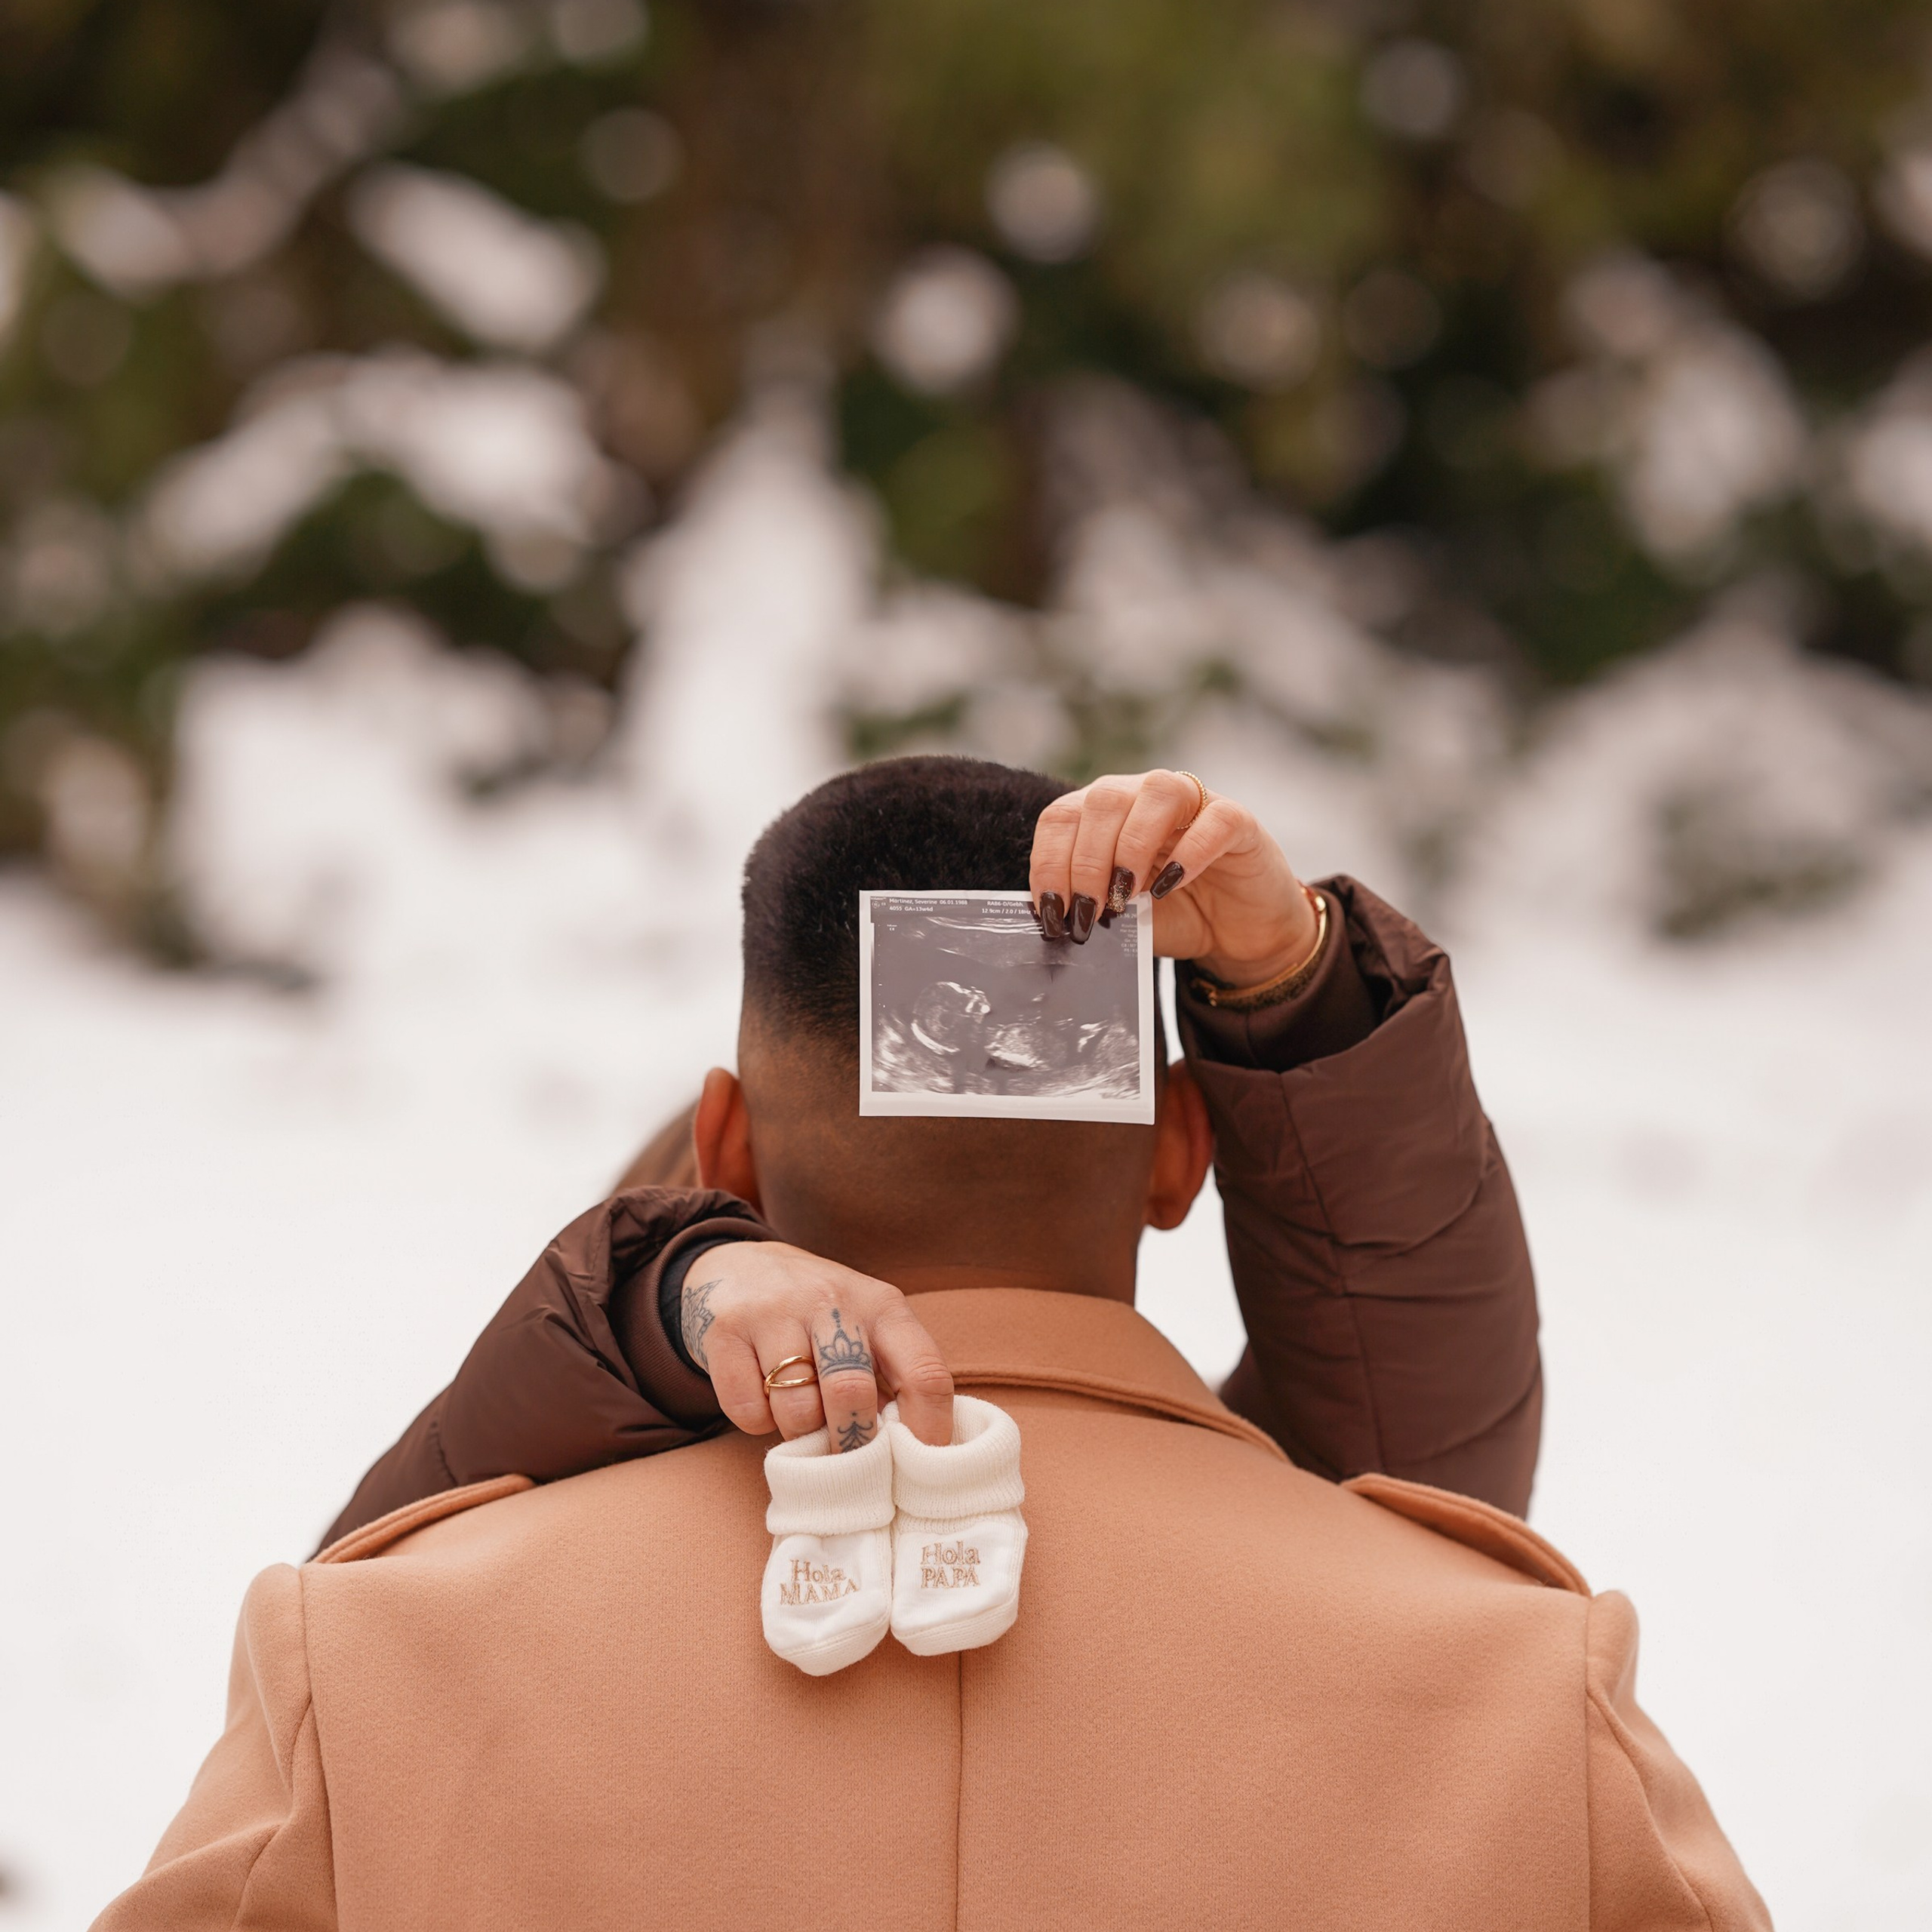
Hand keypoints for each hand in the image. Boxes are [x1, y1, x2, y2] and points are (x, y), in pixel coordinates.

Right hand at [681, 1242, 955, 1450]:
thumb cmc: (819, 1314)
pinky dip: (757, 1421)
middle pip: (852, 1394)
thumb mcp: (867, 1326)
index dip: (928, 1430)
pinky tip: (762, 1396)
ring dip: (800, 1433)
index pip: (925, 1373)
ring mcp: (775, 1312)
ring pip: (797, 1410)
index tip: (921, 1469)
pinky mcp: (726, 1331)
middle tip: (849, 1463)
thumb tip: (916, 1453)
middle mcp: (831, 1301)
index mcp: (882, 1305)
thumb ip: (892, 1375)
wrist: (739, 1266)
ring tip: (800, 1416)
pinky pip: (748, 1410)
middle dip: (852, 1443)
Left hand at [1029, 769, 1317, 987]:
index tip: (1052, 913)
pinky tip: (1170, 886)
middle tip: (1089, 913)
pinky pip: (1213, 820)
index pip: (1062, 817)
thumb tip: (1053, 920)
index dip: (1048, 863)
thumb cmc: (1172, 916)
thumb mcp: (1120, 916)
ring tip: (1126, 897)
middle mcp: (1145, 794)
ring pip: (1157, 792)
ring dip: (1132, 846)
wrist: (1235, 934)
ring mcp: (1194, 802)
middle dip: (1086, 861)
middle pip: (1104, 800)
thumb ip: (1091, 907)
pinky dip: (1189, 853)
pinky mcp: (1237, 821)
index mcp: (1105, 812)